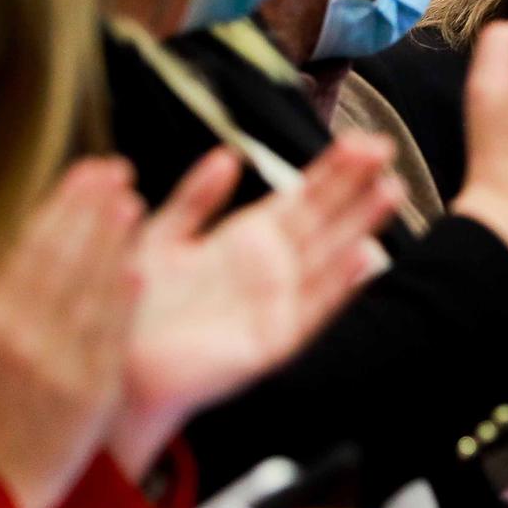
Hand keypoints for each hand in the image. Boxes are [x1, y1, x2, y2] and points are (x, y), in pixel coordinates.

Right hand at [0, 159, 143, 507]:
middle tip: (117, 168)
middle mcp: (19, 335)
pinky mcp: (85, 391)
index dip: (61, 204)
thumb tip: (60, 228)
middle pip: (57, 258)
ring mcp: (53, 362)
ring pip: (83, 291)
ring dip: (108, 243)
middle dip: (88, 209)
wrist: (2, 478)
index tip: (88, 169)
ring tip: (132, 200)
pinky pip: (105, 339)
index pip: (30, 246)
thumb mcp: (3, 337)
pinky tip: (136, 268)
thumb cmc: (8, 400)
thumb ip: (28, 288)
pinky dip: (120, 302)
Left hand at [111, 137, 401, 478]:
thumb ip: (196, 197)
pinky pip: (311, 309)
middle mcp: (272, 268)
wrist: (115, 369)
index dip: (333, 168)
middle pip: (325, 218)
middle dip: (356, 184)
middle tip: (387, 147)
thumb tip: (229, 154)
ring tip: (391, 190)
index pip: (303, 196)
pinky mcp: (272, 342)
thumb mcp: (162, 236)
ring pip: (328, 255)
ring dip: (360, 224)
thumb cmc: (134, 306)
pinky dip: (338, 285)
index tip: (362, 138)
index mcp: (249, 239)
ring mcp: (278, 304)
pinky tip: (362, 257)